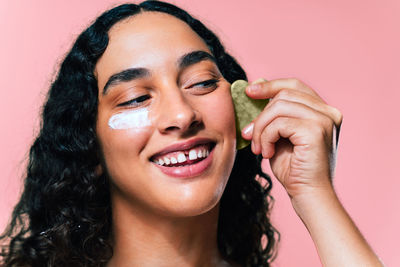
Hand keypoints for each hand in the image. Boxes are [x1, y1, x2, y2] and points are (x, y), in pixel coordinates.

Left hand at [242, 78, 342, 197]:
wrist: (308, 195)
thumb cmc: (294, 168)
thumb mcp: (280, 135)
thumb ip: (274, 113)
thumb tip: (258, 86)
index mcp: (323, 111)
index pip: (294, 86)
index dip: (270, 86)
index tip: (249, 91)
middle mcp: (328, 112)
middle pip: (284, 94)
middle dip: (260, 115)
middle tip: (249, 135)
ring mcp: (324, 120)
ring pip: (278, 107)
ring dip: (261, 128)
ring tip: (258, 148)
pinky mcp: (316, 131)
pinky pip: (279, 123)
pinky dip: (266, 137)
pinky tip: (267, 153)